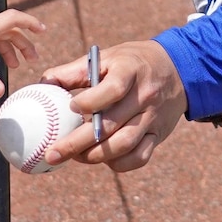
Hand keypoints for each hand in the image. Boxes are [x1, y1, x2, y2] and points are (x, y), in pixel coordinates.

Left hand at [39, 40, 186, 171]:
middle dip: (77, 142)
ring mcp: (153, 118)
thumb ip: (75, 71)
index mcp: (130, 71)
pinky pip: (140, 157)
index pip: (112, 89)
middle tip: (52, 153)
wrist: (178, 68)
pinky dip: (119, 163)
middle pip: (111, 124)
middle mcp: (144, 96)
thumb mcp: (107, 57)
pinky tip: (101, 159)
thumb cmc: (132, 62)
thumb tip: (43, 84)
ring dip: (95, 156)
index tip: (70, 108)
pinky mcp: (158, 134)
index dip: (89, 102)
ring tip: (73, 157)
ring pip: (124, 144)